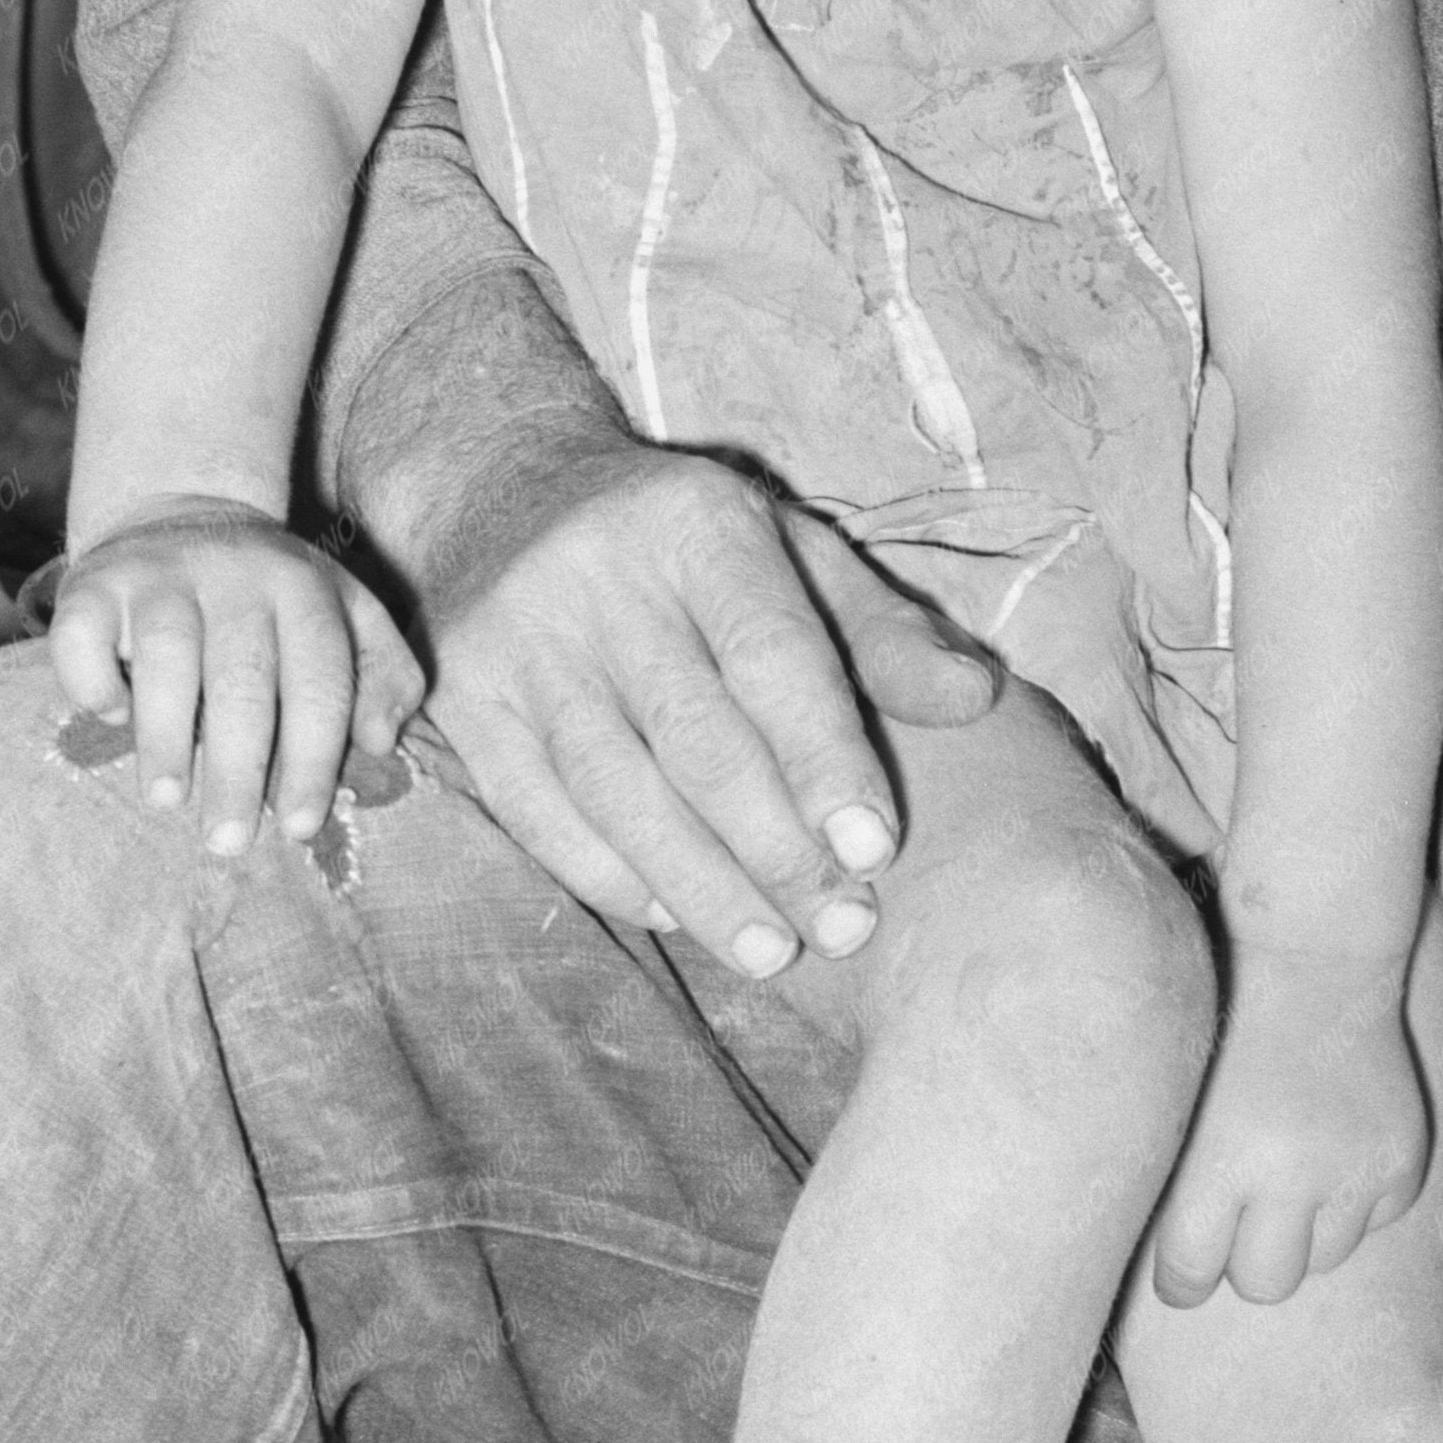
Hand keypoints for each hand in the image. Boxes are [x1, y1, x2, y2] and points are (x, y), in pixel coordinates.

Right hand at [49, 500, 420, 855]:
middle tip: (228, 840)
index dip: (312, 759)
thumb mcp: (345, 615)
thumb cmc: (272, 599)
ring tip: (166, 798)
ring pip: (165, 655)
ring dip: (165, 734)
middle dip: (239, 768)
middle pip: (242, 679)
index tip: (299, 827)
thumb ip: (381, 675)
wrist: (185, 511)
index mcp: (304, 589)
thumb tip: (380, 742)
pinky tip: (112, 718)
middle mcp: (235, 575)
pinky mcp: (94, 582)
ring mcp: (160, 574)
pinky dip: (94, 684)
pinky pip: (84, 636)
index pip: (319, 681)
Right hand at [426, 454, 996, 979]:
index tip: (874, 850)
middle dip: (776, 849)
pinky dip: (614, 877)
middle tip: (845, 927)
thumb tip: (977, 701)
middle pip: (695, 738)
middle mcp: (597, 577)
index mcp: (695, 525)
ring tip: (773, 951)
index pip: (769, 655)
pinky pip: (540, 815)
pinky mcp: (465, 705)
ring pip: (616, 791)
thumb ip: (881, 630)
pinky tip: (679, 917)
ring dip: (701, 886)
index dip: (823, 759)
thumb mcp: (787, 550)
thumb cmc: (680, 543)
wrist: (497, 492)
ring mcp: (518, 643)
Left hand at [1145, 942, 1429, 1309]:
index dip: (1181, 1280)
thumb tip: (1175, 1277)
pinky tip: (1337, 1149)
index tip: (1182, 1274)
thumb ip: (1176, 1187)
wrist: (1316, 965)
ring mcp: (1355, 1171)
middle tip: (1238, 1230)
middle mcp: (1291, 1174)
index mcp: (1219, 1160)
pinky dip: (1355, 1203)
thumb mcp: (1183, 1104)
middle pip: (1264, 1283)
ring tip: (1290, 1175)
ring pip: (1323, 1259)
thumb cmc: (1227, 1031)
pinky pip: (1374, 1223)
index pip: (1191, 1272)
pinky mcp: (1402, 1163)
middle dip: (1246, 1265)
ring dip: (1304, 1233)